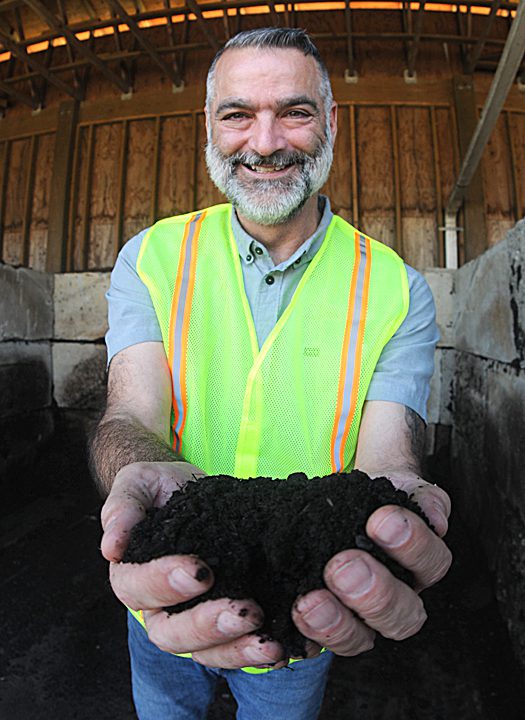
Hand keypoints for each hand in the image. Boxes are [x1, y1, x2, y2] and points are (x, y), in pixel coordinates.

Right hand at [100, 461, 284, 668]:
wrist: (189, 489)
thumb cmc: (159, 488)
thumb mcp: (138, 484)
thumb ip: (123, 508)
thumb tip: (111, 547)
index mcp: (133, 576)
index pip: (139, 589)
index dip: (166, 584)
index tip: (200, 571)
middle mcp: (159, 607)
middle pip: (171, 634)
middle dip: (208, 626)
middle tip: (245, 611)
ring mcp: (193, 618)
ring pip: (206, 652)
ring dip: (238, 650)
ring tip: (270, 643)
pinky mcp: (225, 621)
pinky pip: (236, 648)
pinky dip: (259, 652)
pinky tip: (284, 647)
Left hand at [292, 478, 451, 656]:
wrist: (345, 502)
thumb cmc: (376, 499)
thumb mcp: (402, 488)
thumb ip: (422, 499)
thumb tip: (435, 519)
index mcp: (421, 566)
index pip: (431, 563)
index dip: (411, 546)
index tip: (379, 519)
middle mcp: (397, 599)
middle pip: (401, 615)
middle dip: (373, 593)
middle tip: (342, 564)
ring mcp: (361, 618)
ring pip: (360, 639)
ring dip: (336, 623)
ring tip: (310, 600)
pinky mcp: (325, 625)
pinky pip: (317, 644)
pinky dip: (305, 635)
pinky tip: (291, 614)